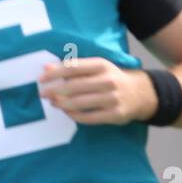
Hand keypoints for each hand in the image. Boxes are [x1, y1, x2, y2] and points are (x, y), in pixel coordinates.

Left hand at [39, 58, 155, 125]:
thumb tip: (46, 68)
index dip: (55, 73)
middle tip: (43, 94)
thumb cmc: (111, 78)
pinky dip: (74, 115)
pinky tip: (67, 112)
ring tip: (53, 103)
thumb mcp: (97, 67)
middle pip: (75, 86)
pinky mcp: (115, 115)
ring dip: (62, 104)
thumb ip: (74, 67)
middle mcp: (108, 80)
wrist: (140, 94)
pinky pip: (89, 117)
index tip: (41, 78)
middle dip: (55, 90)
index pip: (73, 67)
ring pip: (80, 103)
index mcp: (102, 65)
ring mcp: (112, 99)